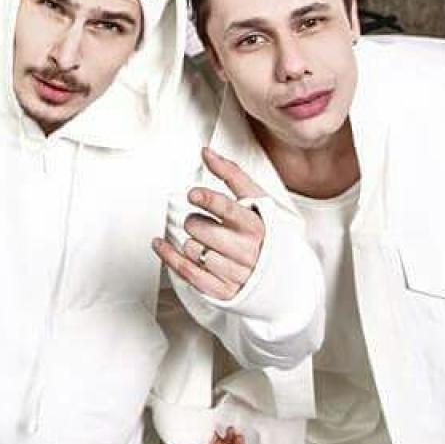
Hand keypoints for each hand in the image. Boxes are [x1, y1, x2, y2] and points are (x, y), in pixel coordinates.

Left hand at [153, 148, 266, 300]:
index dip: (207, 199)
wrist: (283, 278)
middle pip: (201, 229)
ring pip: (192, 250)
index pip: (227, 209)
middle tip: (201, 223)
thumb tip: (207, 153)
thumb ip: (233, 175)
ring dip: (190, 242)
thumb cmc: (265, 234)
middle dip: (194, 222)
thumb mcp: (258, 202)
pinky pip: (186, 271)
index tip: (194, 194)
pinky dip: (168, 256)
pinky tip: (161, 244)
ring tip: (203, 241)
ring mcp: (235, 273)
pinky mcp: (222, 290)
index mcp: (256, 226)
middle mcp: (247, 250)